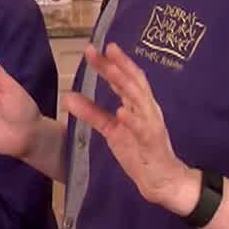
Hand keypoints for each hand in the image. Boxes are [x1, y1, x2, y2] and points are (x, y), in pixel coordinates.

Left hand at [62, 43, 199, 213]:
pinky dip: (133, 119)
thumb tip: (68, 96)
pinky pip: (143, 129)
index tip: (92, 49)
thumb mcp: (111, 129)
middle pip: (132, 81)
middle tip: (101, 49)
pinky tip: (122, 111)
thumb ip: (92, 112)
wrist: (160, 178)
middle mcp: (146, 108)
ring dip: (125, 82)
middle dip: (118, 64)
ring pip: (140, 98)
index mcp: (137, 104)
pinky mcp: (152, 141)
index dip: (109, 63)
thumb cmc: (138, 151)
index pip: (123, 78)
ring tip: (110, 69)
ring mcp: (151, 123)